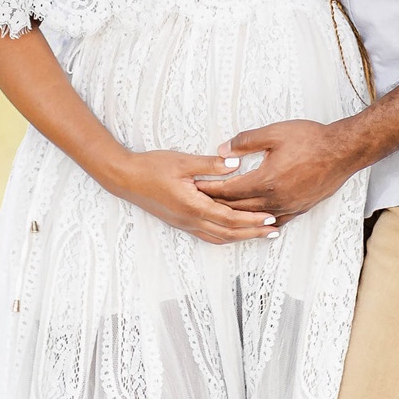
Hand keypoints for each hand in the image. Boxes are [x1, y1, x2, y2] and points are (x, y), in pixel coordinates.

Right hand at [95, 150, 281, 243]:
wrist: (125, 179)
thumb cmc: (151, 168)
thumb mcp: (182, 161)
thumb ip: (210, 164)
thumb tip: (236, 163)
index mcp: (193, 206)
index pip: (230, 218)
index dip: (252, 220)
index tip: (270, 217)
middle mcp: (190, 220)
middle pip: (229, 233)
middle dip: (253, 232)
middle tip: (274, 230)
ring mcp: (185, 224)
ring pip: (219, 238)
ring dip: (241, 237)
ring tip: (259, 233)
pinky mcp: (180, 223)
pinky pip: (208, 235)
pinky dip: (225, 236)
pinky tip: (232, 231)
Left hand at [192, 119, 361, 218]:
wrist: (342, 151)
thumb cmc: (311, 140)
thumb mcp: (274, 133)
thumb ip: (245, 142)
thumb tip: (222, 150)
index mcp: (266, 181)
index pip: (229, 190)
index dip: (211, 188)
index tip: (196, 187)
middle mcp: (276, 199)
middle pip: (238, 207)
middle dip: (217, 203)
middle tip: (200, 201)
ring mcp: (289, 207)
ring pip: (255, 217)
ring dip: (236, 214)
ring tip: (220, 211)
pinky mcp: (300, 209)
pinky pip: (275, 221)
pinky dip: (260, 222)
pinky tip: (254, 222)